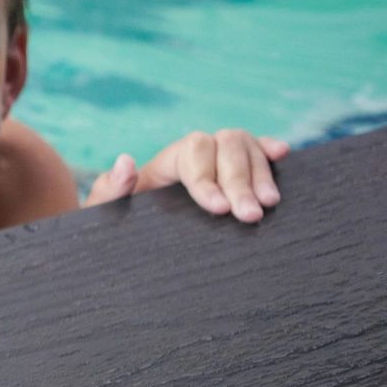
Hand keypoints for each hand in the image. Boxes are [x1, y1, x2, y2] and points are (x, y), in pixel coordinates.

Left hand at [84, 129, 287, 222]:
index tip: (217, 208)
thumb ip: (109, 190)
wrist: (130, 241)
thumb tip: (125, 161)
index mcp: (165, 161)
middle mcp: (195, 153)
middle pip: (225, 146)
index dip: (207, 178)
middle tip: (250, 215)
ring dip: (260, 173)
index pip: (192, 153)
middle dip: (238, 181)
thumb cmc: (119, 226)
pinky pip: (256, 153)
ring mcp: (219, 161)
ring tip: (270, 203)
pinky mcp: (238, 175)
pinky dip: (268, 152)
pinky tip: (282, 156)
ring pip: (245, 147)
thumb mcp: (103, 212)